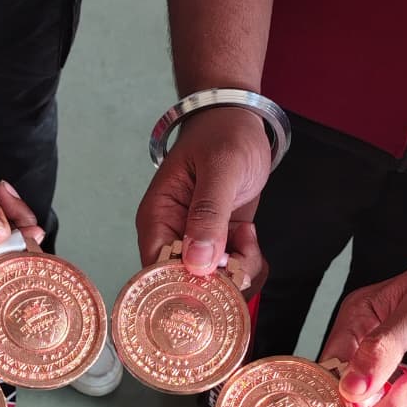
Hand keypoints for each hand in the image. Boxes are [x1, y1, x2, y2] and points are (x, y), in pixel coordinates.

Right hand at [136, 107, 270, 282]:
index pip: (157, 271)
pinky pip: (230, 271)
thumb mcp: (220, 169)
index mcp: (158, 218)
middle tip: (240, 255)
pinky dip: (246, 263)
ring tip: (247, 236)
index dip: (183, 285)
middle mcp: (172, 235)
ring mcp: (195, 242)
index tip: (213, 281)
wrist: (240, 120)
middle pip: (186, 283)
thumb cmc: (224, 134)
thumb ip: (209, 215)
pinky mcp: (218, 244)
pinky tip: (249, 235)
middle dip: (217, 280)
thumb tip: (197, 263)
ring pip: (212, 282)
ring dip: (237, 271)